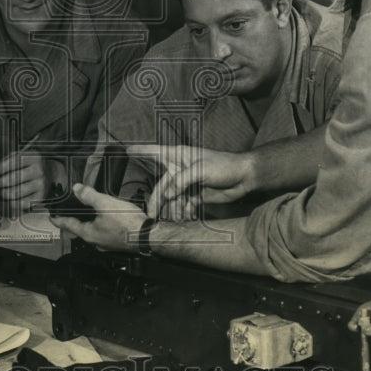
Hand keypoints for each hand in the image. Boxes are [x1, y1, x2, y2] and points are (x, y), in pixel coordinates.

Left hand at [0, 150, 47, 210]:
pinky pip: (22, 203)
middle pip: (14, 179)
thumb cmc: (29, 164)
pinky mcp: (41, 197)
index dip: (1, 168)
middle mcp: (39, 170)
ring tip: (0, 192)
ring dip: (4, 193)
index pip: (14, 162)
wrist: (50, 173)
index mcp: (34, 157)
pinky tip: (9, 199)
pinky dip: (12, 202)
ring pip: (16, 192)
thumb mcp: (20, 157)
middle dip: (0, 183)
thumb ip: (6, 162)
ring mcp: (41, 184)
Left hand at [49, 183, 145, 252]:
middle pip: (78, 231)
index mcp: (88, 233)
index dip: (58, 219)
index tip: (52, 217)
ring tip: (86, 214)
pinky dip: (99, 225)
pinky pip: (102, 233)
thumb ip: (89, 195)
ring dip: (87, 223)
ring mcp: (106, 243)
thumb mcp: (105, 204)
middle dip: (72, 223)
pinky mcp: (115, 242)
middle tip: (67, 216)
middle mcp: (95, 241)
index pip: (67, 225)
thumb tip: (77, 189)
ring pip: (91, 232)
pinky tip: (105, 219)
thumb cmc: (127, 224)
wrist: (147, 236)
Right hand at [131, 144, 256, 218]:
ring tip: (169, 221)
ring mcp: (187, 183)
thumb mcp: (200, 170)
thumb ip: (181, 181)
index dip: (140, 151)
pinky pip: (183, 206)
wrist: (244, 178)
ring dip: (170, 209)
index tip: (125, 150)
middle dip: (156, 199)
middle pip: (161, 184)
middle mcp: (180, 170)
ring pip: (172, 198)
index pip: (155, 152)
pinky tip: (184, 218)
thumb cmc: (224, 165)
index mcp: (179, 156)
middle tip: (150, 214)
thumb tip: (167, 194)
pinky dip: (183, 213)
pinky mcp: (195, 195)